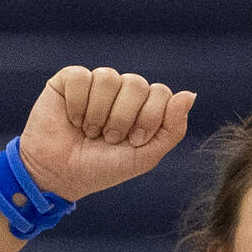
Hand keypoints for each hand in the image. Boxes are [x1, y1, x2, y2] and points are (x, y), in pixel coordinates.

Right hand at [18, 66, 196, 201]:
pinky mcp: (68, 80)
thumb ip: (173, 127)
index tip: (133, 141)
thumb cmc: (104, 167)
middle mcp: (122, 91)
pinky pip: (80, 76)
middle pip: (137, 83)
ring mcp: (95, 83)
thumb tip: (190, 94)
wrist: (61, 175)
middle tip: (110, 138)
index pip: (161, 93)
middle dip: (124, 118)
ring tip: (89, 131)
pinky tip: (72, 119)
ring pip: (108, 77)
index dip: (149, 118)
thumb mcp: (147, 155)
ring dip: (99, 114)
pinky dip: (77, 104)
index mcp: (143, 105)